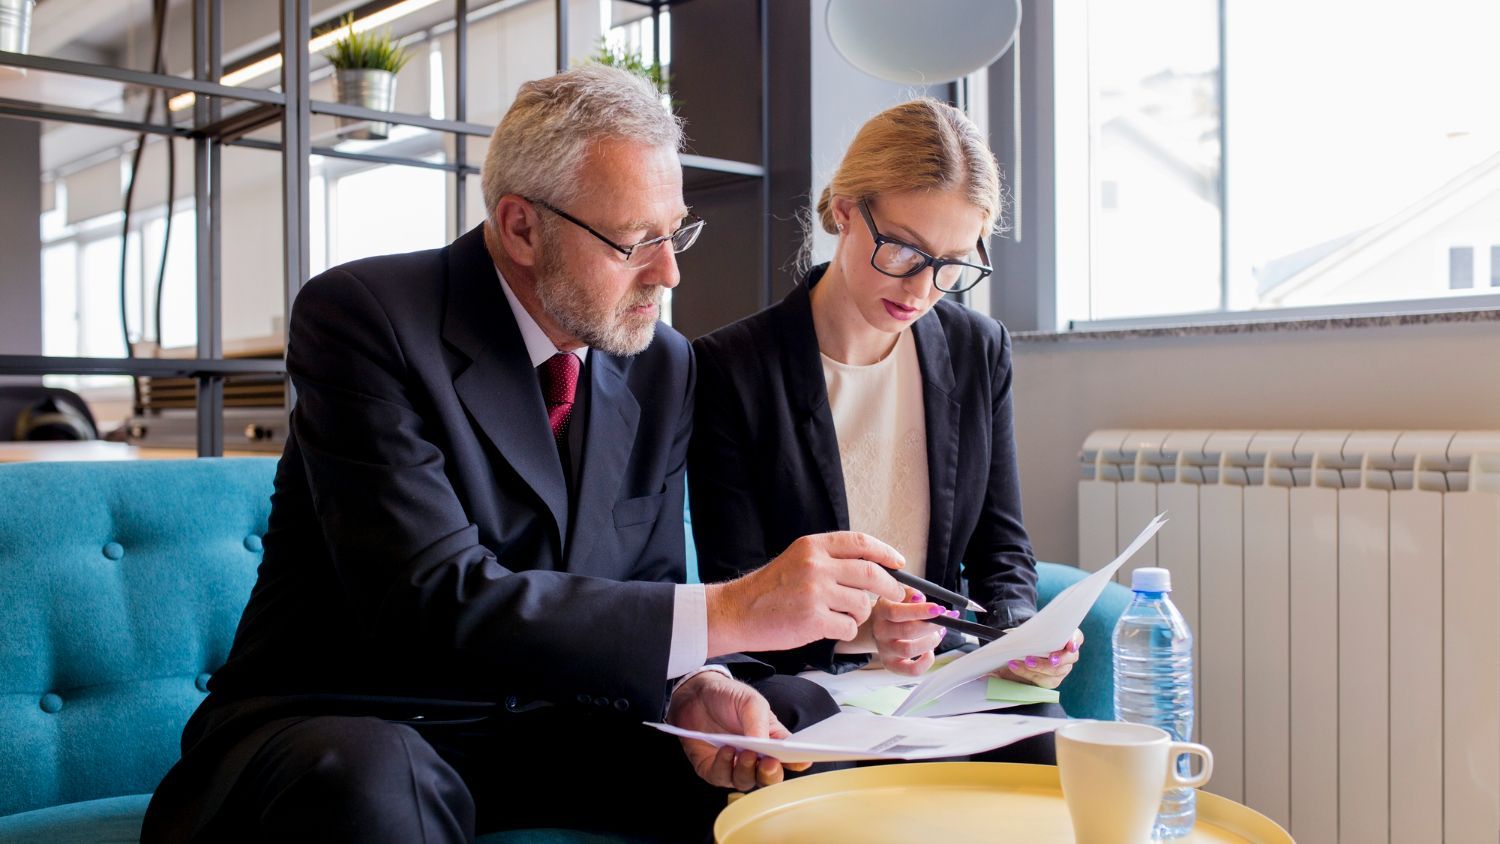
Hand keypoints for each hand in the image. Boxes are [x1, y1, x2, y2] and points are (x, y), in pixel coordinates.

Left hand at [666, 670, 810, 790]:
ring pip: (746, 782)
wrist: (696, 694)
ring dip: (747, 770)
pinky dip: (724, 766)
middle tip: (769, 762)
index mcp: (772, 741)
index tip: (802, 761)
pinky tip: (725, 750)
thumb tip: (765, 747)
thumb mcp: (750, 702)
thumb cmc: (729, 697)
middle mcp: (755, 758)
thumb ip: (759, 723)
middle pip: (769, 778)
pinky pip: (721, 777)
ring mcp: (734, 766)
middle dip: (770, 774)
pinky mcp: (712, 769)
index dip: (797, 762)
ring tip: (745, 752)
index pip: (790, 758)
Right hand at [705, 531, 906, 656]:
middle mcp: (816, 565)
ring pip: (862, 604)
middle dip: (891, 587)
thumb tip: (872, 567)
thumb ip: (830, 560)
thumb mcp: (797, 560)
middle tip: (896, 595)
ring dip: (860, 614)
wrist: (737, 612)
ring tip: (841, 616)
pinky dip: (845, 630)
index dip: (886, 552)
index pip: (861, 543)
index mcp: (813, 546)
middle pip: (872, 574)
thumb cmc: (769, 590)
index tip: (899, 563)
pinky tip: (829, 629)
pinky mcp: (814, 620)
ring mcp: (815, 593)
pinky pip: (849, 627)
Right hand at [870, 589, 949, 675]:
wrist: (878, 625)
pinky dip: (927, 661)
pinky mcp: (891, 665)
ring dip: (931, 641)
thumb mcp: (900, 594)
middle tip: (946, 619)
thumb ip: (910, 593)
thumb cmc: (895, 608)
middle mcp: (880, 631)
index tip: (939, 609)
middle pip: (908, 631)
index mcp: (881, 611)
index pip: (897, 612)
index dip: (921, 611)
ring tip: (936, 634)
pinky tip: (929, 651)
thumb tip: (920, 599)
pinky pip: (912, 670)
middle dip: (933, 626)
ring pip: (910, 650)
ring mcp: (885, 650)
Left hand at [994, 628, 1083, 689]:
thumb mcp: (1029, 630)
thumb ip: (1031, 631)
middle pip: (1069, 658)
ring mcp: (1063, 669)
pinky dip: (1028, 674)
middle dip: (1058, 659)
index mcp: (1067, 637)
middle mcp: (1069, 654)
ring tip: (1019, 661)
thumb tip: (1015, 634)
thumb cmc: (1028, 637)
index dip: (1075, 641)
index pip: (1077, 637)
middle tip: (1047, 658)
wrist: (1020, 651)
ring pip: (1056, 671)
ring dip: (1037, 667)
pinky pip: (1044, 680)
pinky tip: (1016, 667)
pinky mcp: (1053, 680)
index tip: (1071, 646)